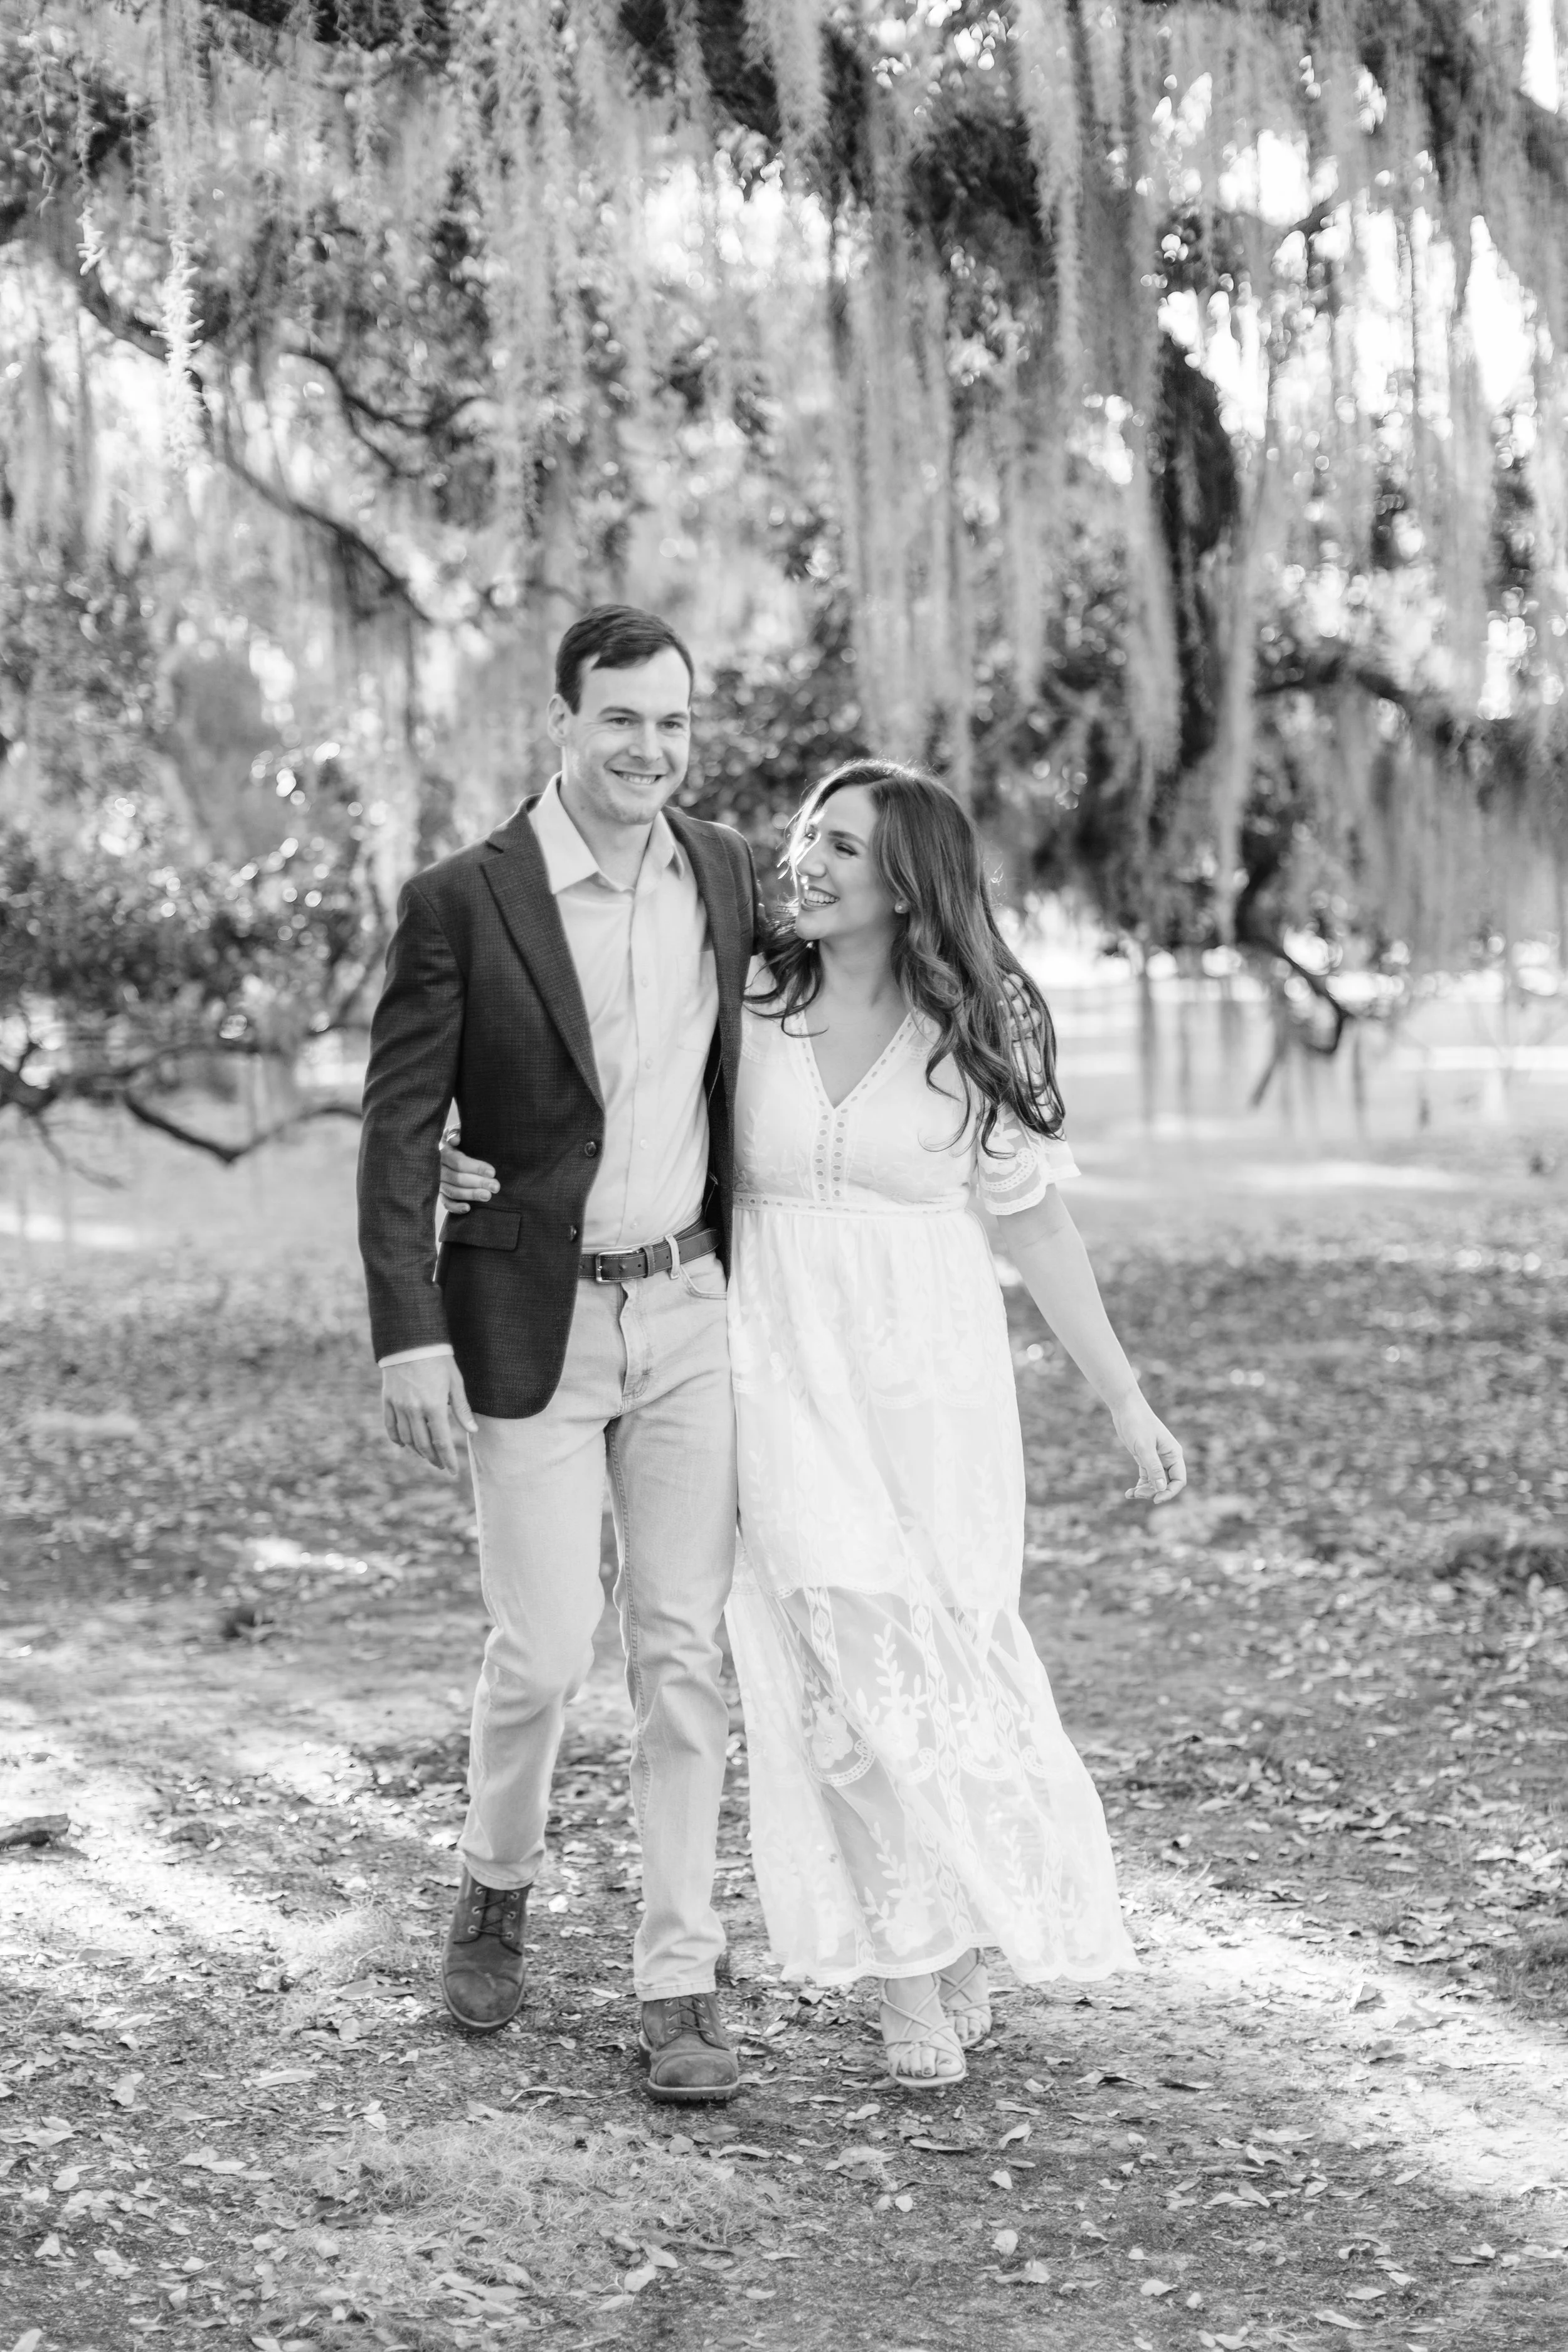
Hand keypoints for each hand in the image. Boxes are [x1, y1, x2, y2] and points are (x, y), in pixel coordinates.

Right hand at [382, 1355, 475, 1476]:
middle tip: (441, 1465)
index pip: (441, 1442)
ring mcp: (398, 1405)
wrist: (411, 1340)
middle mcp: (414, 1410)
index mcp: (433, 1406)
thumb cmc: (439, 1359)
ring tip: (427, 1455)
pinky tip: (403, 1445)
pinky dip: (397, 1439)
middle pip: (423, 1444)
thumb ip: (462, 1409)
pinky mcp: (387, 1400)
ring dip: (417, 1451)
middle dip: (433, 1458)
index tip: (452, 1471)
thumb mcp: (455, 1383)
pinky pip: (390, 1426)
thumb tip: (473, 1431)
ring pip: (406, 1438)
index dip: (447, 1459)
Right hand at [439, 1134, 497, 1214]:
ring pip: (452, 1191)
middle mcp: (438, 1168)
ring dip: (470, 1195)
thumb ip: (456, 1132)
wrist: (449, 1149)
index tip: (492, 1172)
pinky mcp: (439, 1193)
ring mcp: (438, 1182)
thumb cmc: (458, 1140)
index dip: (476, 1167)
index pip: (458, 1162)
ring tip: (487, 1196)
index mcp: (443, 1152)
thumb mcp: (456, 1132)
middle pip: (457, 1178)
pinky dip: (455, 1207)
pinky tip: (468, 1208)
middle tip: (495, 1187)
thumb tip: (456, 1139)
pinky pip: (445, 1202)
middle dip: (478, 1183)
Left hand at [1110, 1389, 1186, 1505]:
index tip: (1156, 1500)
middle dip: (1154, 1492)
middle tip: (1138, 1494)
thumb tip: (1162, 1489)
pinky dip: (1139, 1485)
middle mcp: (1167, 1458)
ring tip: (1131, 1493)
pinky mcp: (1144, 1458)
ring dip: (1145, 1491)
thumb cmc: (1137, 1423)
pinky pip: (1146, 1477)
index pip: (1179, 1480)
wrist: (1125, 1408)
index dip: (1170, 1492)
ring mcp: (1156, 1459)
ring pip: (1155, 1482)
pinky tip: (1129, 1493)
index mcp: (1174, 1454)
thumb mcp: (1145, 1447)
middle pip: (1166, 1483)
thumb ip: (1154, 1468)